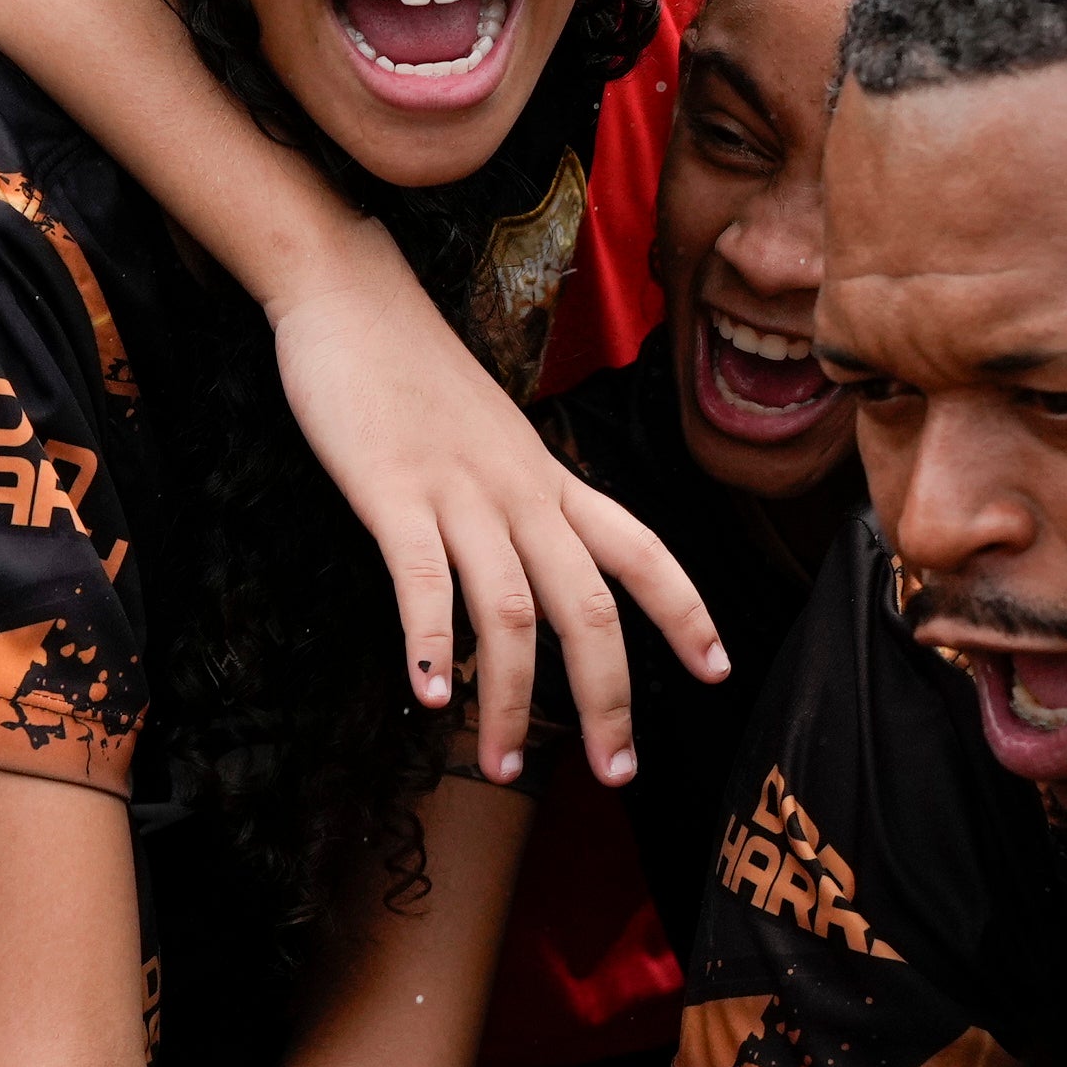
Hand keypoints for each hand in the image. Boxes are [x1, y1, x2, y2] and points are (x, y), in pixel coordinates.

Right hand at [264, 226, 722, 786]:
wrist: (349, 291)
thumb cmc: (411, 372)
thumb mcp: (487, 438)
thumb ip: (511, 500)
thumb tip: (522, 569)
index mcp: (548, 478)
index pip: (642, 547)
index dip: (686, 610)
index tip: (717, 670)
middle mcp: (521, 490)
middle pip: (589, 604)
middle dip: (609, 698)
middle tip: (616, 774)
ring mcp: (459, 491)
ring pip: (511, 610)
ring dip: (510, 702)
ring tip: (498, 769)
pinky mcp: (391, 491)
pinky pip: (421, 579)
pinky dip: (430, 642)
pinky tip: (429, 696)